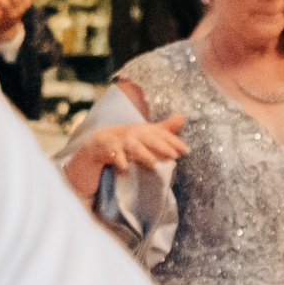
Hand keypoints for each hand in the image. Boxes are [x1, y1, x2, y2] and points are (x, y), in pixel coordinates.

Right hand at [69, 113, 186, 193]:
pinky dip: (119, 160)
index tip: (186, 150)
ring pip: (133, 147)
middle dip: (162, 146)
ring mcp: (120, 140)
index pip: (161, 134)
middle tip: (174, 155)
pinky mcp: (107, 149)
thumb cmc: (127, 139)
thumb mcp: (145, 133)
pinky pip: (113, 155)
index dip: (173, 141)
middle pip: (149, 138)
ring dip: (143, 154)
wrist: (98, 141)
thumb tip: (182, 116)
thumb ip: (164, 128)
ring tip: (154, 164)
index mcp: (143, 130)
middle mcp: (133, 133)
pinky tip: (125, 168)